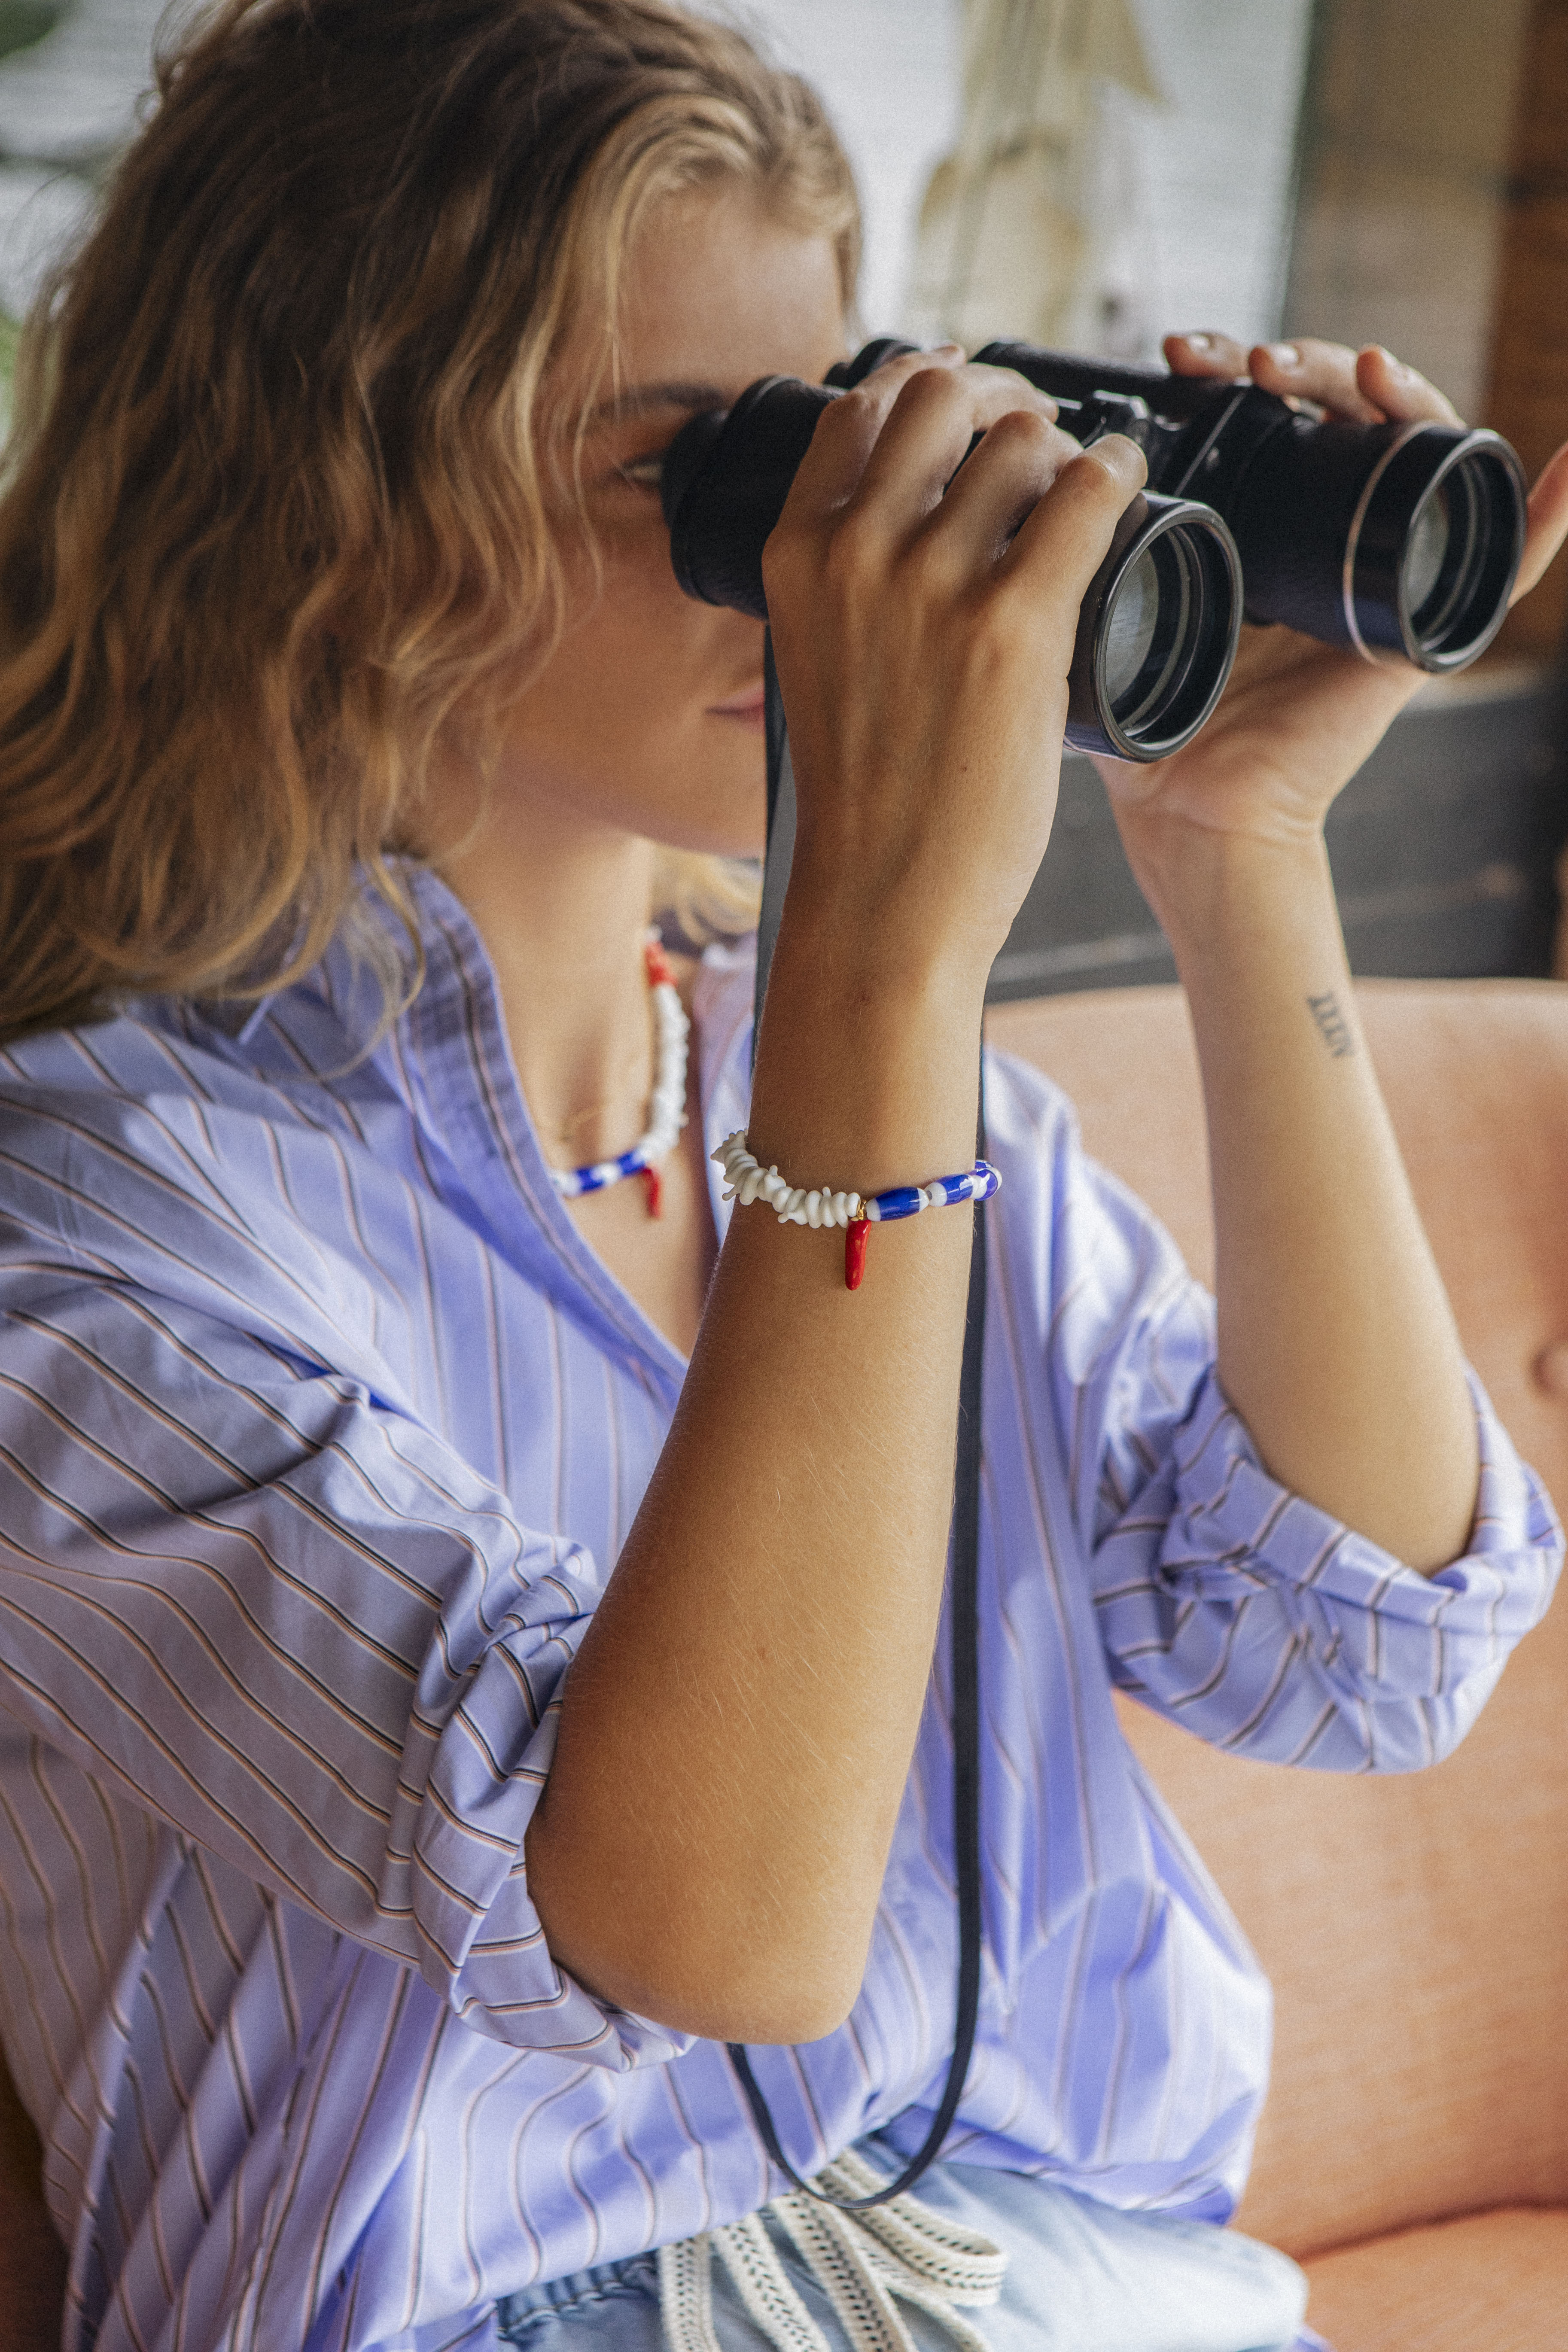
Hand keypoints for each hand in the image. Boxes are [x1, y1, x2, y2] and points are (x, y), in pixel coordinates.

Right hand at [763, 349, 1146, 984]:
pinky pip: (1084, 496)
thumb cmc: (866, 801)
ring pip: (1020, 439)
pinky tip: (1129, 482)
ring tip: (1087, 489)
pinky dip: (1115, 472)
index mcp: (796, 555)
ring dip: (1064, 447)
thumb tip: (909, 520)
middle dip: (999, 398)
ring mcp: (931, 585)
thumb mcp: (820, 663)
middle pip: (941, 397)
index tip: (969, 410)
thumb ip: (847, 584)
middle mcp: (855, 552)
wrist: (883, 901)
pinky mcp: (1011, 627)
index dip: (927, 390)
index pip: (859, 409)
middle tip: (1041, 438)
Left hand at [1093, 332, 1567, 910]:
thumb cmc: (1146, 724)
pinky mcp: (1424, 622)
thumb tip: (1022, 476)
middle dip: (1300, 361)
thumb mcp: (1106, 611)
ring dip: (1394, 389)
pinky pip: (1506, 560)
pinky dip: (1548, 511)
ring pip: (1417, 447)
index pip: (1271, 410)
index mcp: (1261, 521)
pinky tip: (1559, 463)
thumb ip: (1075, 555)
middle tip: (1245, 360)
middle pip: (1343, 409)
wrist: (1190, 811)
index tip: (1176, 353)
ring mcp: (1386, 569)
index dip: (1234, 367)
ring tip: (1345, 367)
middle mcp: (1332, 533)